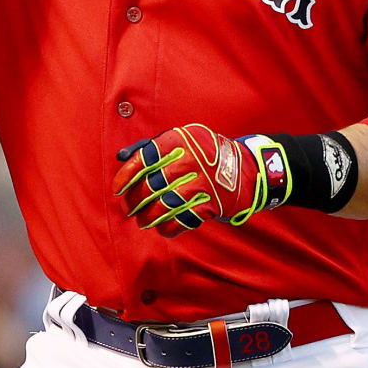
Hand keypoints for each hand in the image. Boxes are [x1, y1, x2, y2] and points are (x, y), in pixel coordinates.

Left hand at [113, 124, 289, 235]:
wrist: (250, 169)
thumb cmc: (207, 154)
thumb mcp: (183, 141)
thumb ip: (151, 146)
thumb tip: (121, 158)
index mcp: (180, 140)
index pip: (145, 157)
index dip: (127, 175)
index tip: (117, 188)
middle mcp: (191, 159)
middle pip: (152, 184)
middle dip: (135, 200)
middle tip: (128, 208)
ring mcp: (203, 182)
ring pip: (165, 205)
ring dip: (149, 216)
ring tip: (143, 220)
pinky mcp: (212, 203)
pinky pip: (182, 220)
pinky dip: (168, 227)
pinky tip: (163, 227)